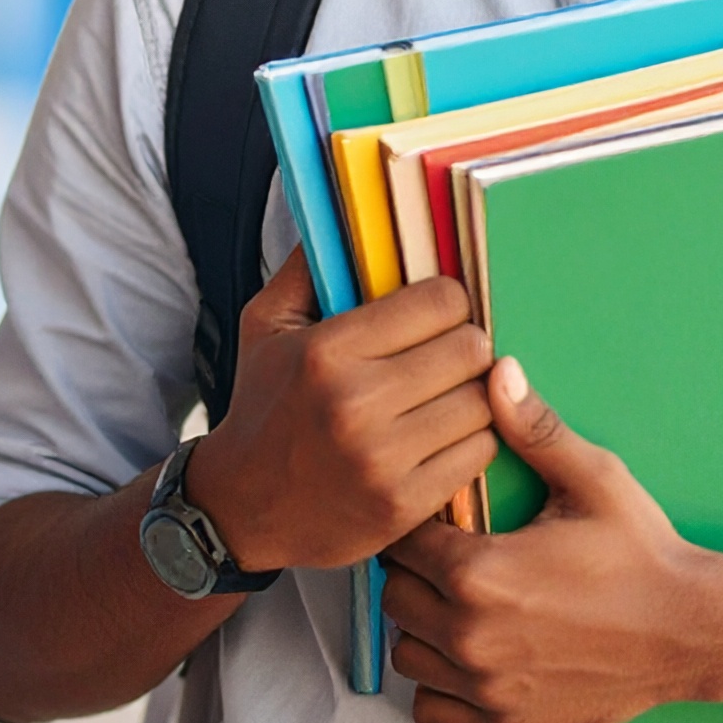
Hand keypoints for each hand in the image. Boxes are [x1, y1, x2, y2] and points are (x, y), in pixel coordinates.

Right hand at [183, 248, 498, 573]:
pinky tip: (444, 437)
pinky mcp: (403, 505)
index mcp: (326, 352)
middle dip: (466, 346)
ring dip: (473, 395)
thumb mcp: (265, 326)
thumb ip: (307, 267)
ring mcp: (382, 460)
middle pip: (470, 349)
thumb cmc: (262, 405)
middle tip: (448, 355)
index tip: (437, 313)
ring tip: (447, 395)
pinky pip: (479, 453)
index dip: (447, 301)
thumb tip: (344, 214)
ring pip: (482, 403)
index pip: (440, 301)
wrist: (239, 508)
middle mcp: (355, 404)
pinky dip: (471, 442)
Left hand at [383, 358, 722, 722]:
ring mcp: (484, 686)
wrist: (690, 631)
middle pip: (396, 597)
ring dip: (423, 630)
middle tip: (452, 560)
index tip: (440, 522)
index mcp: (478, 571)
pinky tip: (473, 656)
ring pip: (406, 654)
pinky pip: (432, 710)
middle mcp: (469, 634)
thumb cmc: (641, 552)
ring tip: (460, 607)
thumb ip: (534, 428)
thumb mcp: (592, 479)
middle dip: (415, 574)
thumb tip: (497, 370)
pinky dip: (441, 685)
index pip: (400, 542)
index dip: (414, 526)